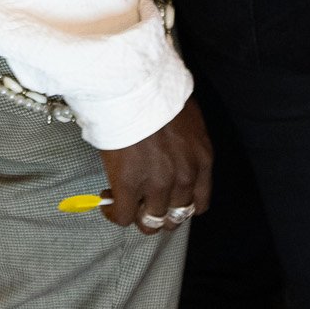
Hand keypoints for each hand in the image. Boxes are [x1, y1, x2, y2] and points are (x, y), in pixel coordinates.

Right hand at [99, 96, 212, 235]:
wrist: (133, 86)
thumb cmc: (158, 92)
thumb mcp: (186, 119)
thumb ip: (185, 144)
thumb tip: (170, 150)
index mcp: (202, 160)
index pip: (199, 204)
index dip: (180, 206)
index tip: (167, 199)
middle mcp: (184, 178)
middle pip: (175, 217)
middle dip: (159, 213)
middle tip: (143, 201)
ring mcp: (157, 184)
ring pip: (150, 222)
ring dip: (137, 215)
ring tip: (123, 201)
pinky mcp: (129, 186)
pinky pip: (123, 216)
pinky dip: (115, 213)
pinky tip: (107, 201)